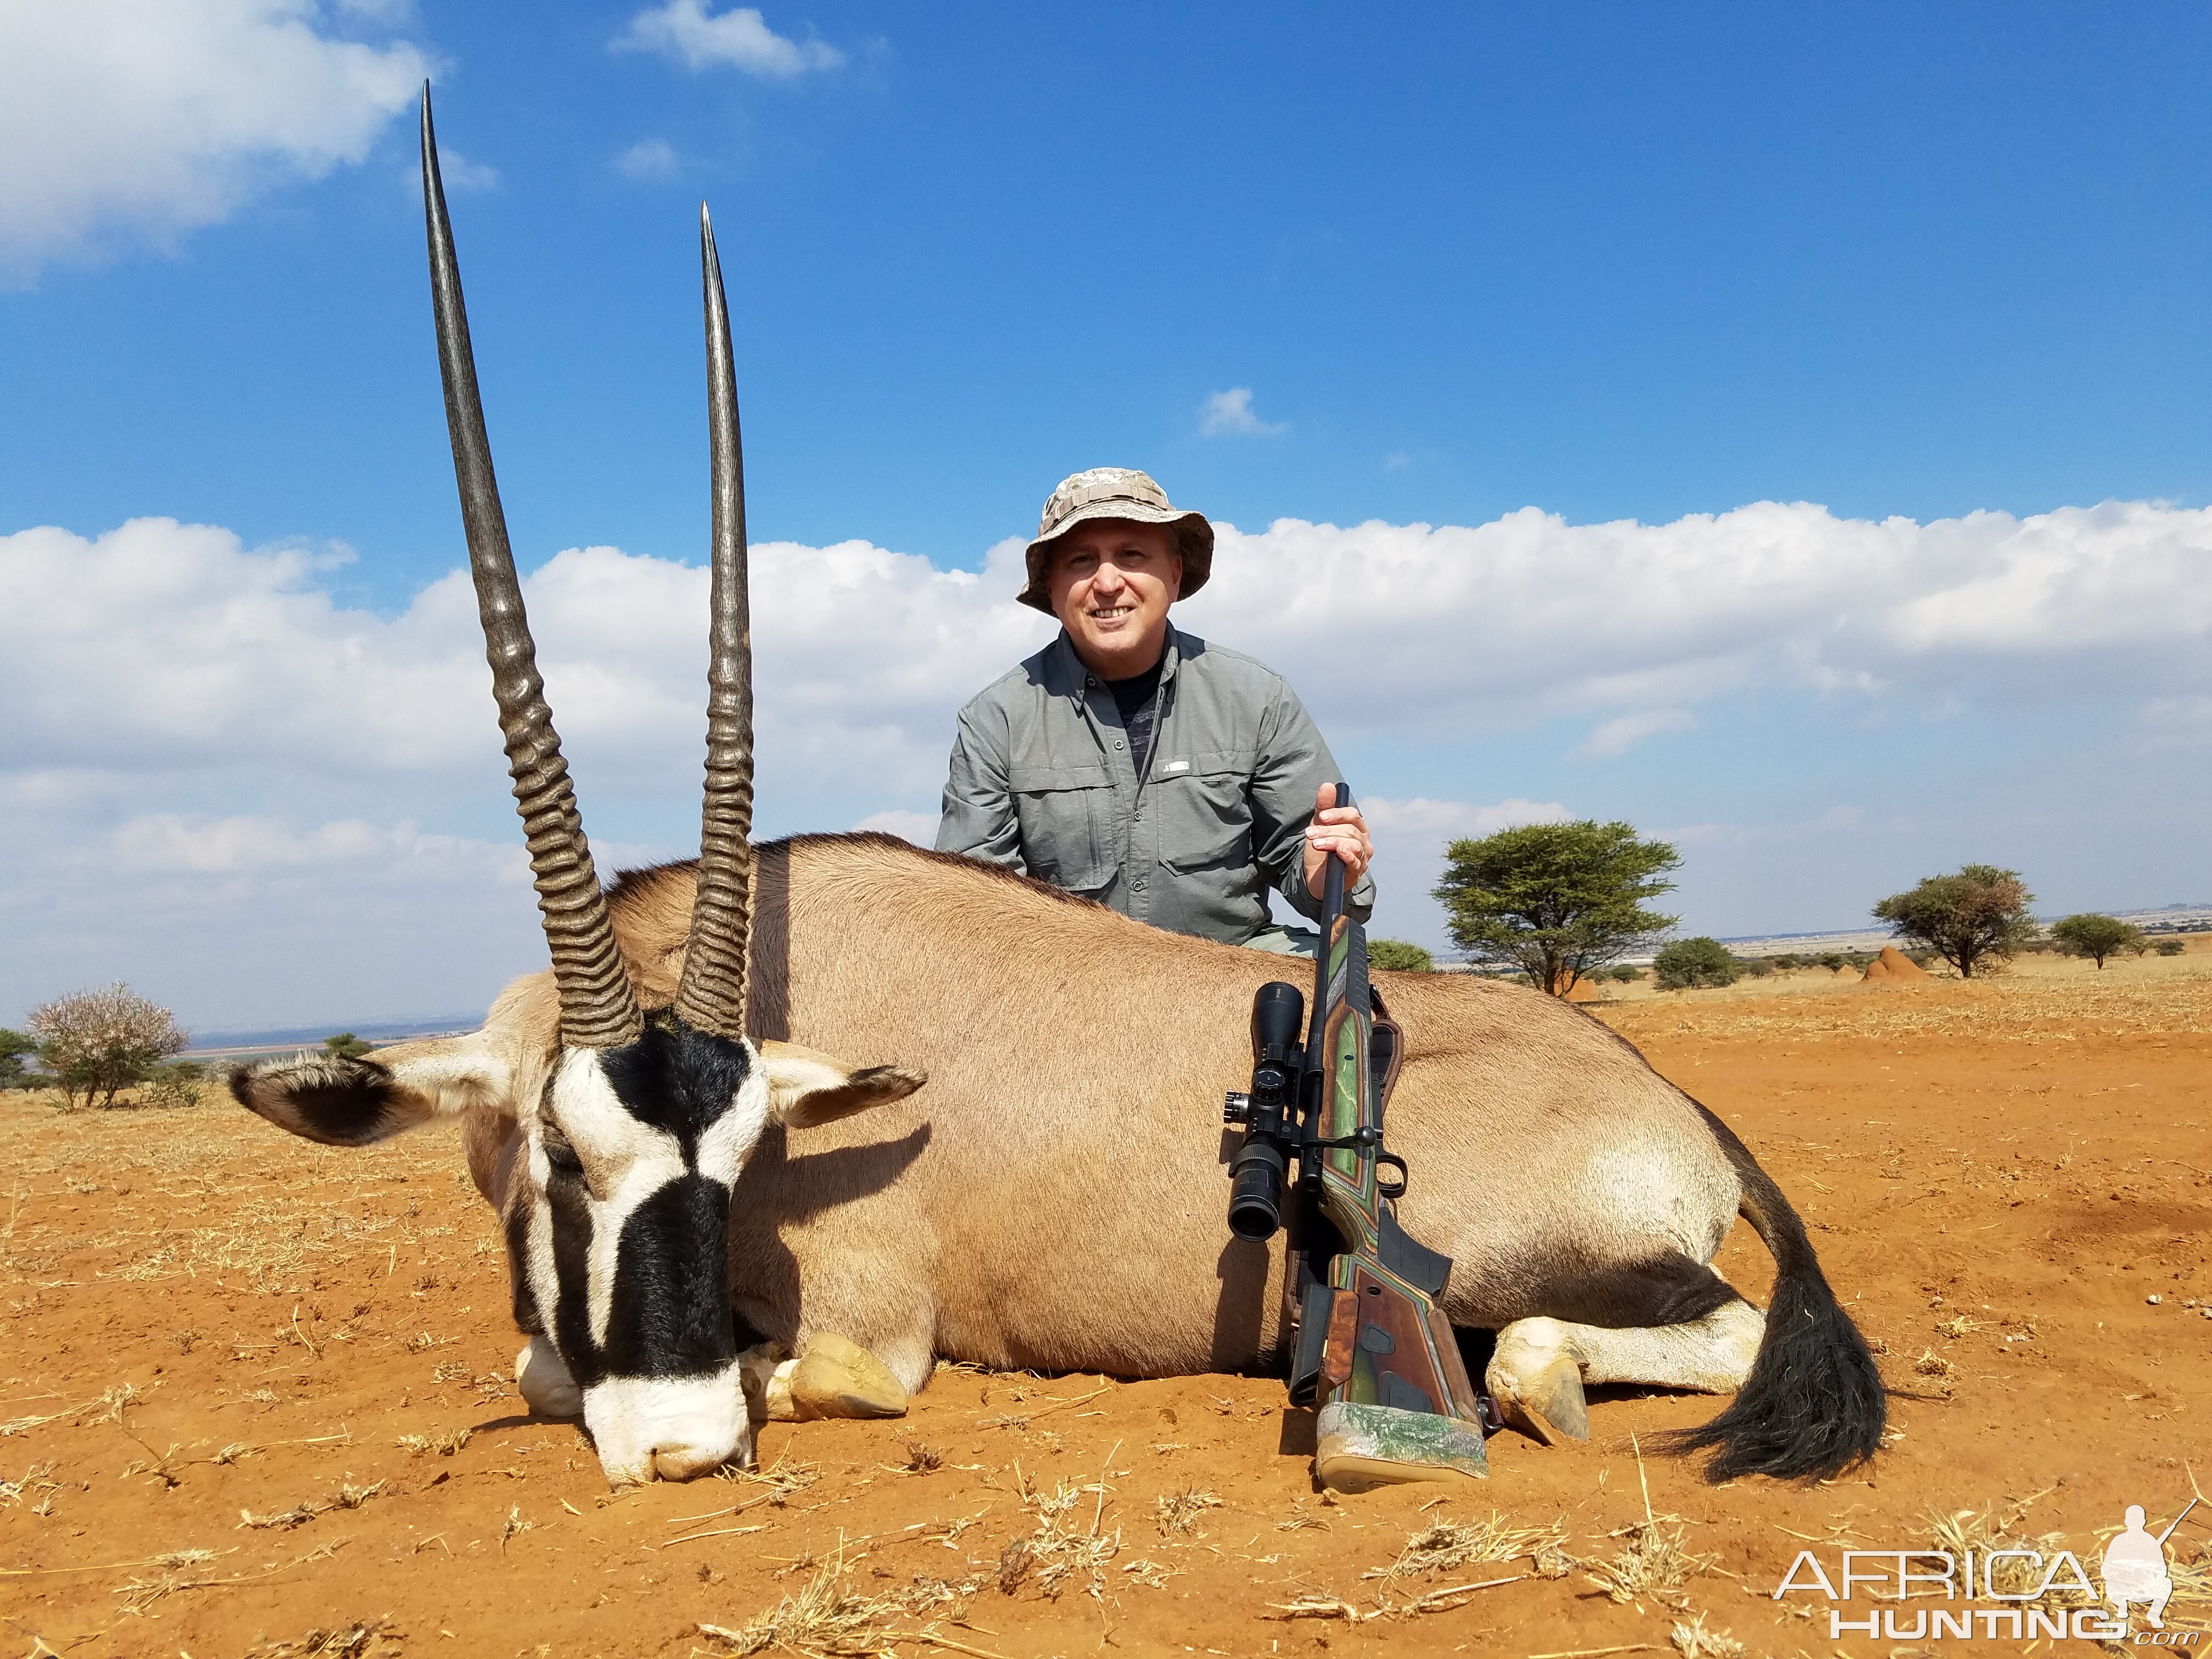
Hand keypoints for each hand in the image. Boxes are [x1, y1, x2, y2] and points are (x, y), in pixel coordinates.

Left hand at [1303, 783, 1372, 899]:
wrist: (1314, 876)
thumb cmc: (1321, 849)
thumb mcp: (1319, 826)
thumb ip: (1324, 807)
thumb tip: (1328, 785)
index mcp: (1357, 828)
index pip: (1353, 816)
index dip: (1338, 814)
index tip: (1322, 816)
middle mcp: (1364, 842)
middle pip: (1350, 830)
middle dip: (1328, 830)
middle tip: (1309, 833)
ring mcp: (1362, 858)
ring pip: (1352, 845)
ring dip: (1332, 842)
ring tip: (1315, 844)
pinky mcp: (1356, 873)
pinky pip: (1355, 861)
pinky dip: (1345, 854)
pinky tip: (1336, 852)